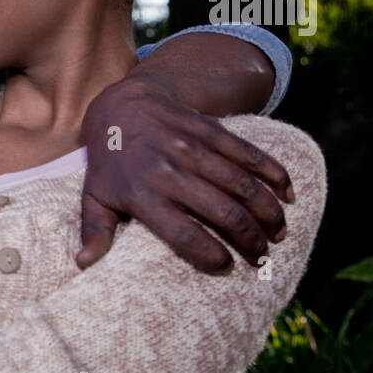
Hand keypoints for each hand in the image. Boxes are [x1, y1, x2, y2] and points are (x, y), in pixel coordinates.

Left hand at [77, 74, 293, 273]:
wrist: (120, 105)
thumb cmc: (108, 162)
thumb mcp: (94, 196)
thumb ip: (94, 231)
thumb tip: (83, 263)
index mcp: (143, 196)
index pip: (185, 235)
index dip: (212, 256)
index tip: (228, 267)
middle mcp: (171, 172)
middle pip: (223, 213)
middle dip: (251, 240)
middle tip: (263, 257)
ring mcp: (193, 148)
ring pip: (242, 185)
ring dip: (268, 212)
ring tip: (279, 233)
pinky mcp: (210, 130)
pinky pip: (249, 153)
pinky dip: (273, 173)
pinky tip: (288, 193)